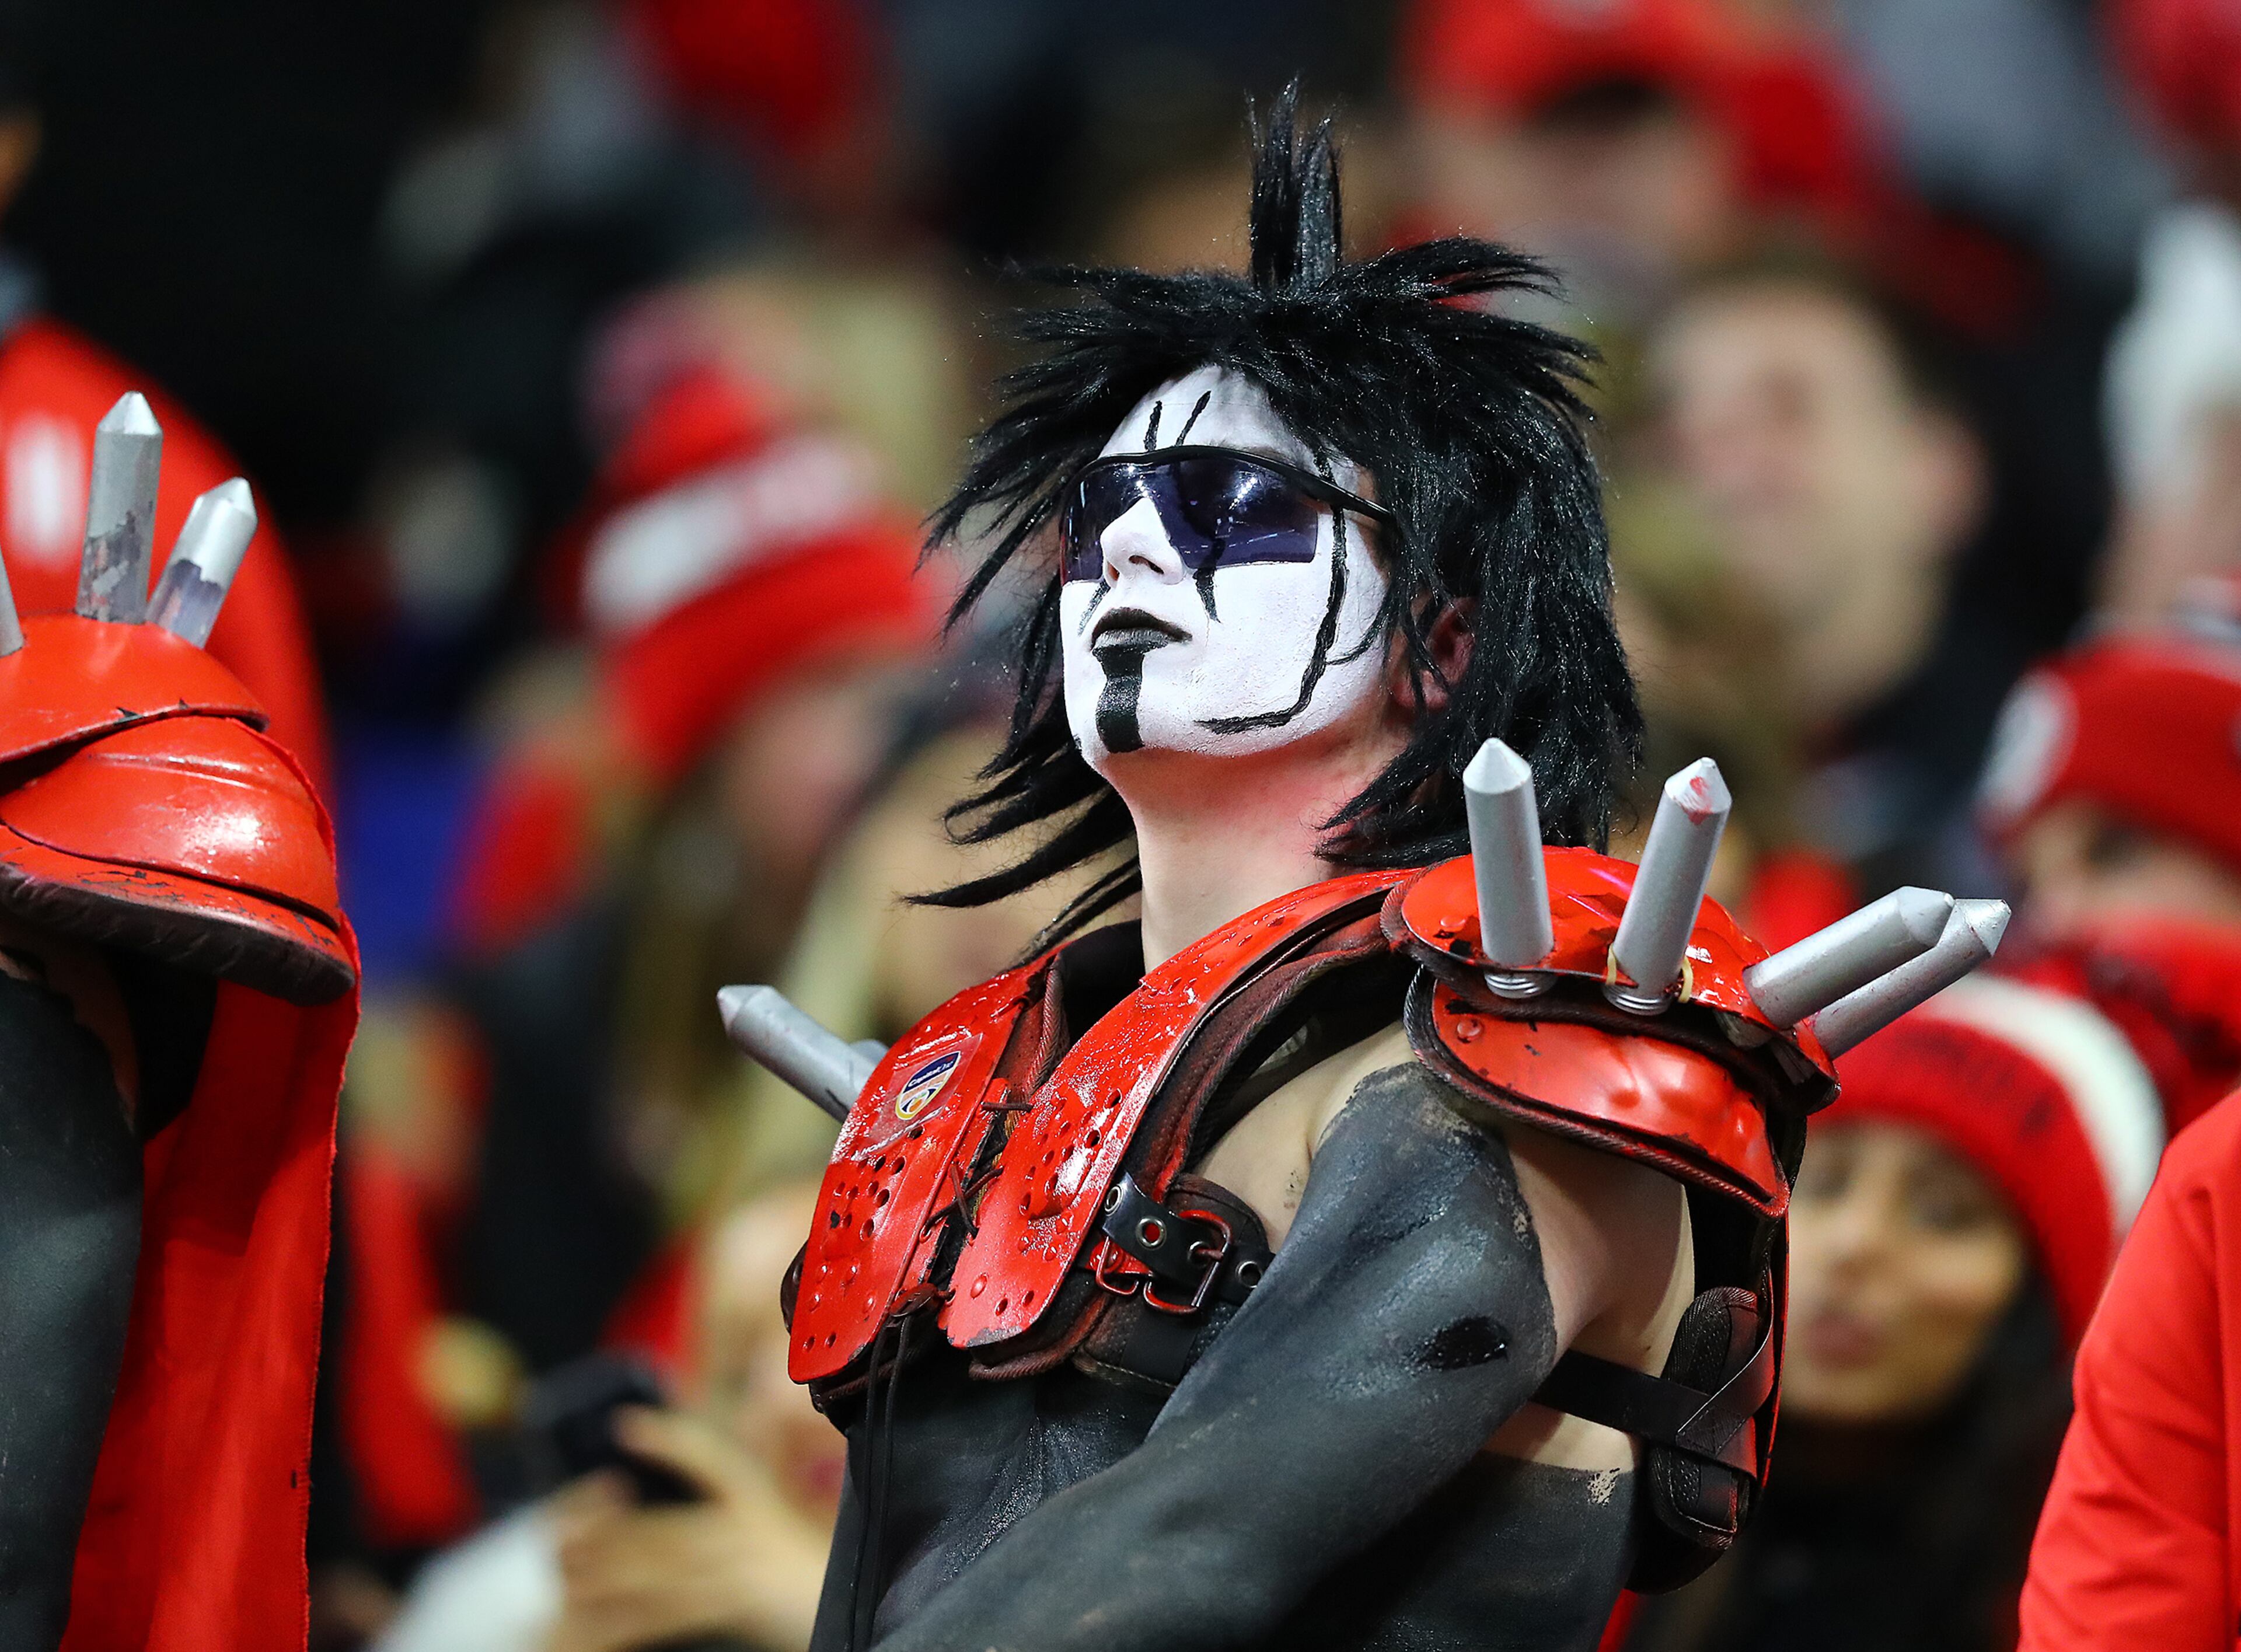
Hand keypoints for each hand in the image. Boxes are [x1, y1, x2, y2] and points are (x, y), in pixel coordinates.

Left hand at [546, 1407, 832, 1651]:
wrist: (867, 1607)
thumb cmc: (819, 1571)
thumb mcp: (787, 1523)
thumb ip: (758, 1492)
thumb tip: (744, 1434)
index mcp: (761, 1500)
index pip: (711, 1457)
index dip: (668, 1439)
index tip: (626, 1426)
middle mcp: (750, 1525)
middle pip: (665, 1524)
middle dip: (608, 1531)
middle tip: (560, 1536)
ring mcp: (744, 1564)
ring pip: (660, 1566)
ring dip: (607, 1574)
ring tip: (567, 1577)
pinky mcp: (741, 1601)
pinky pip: (672, 1610)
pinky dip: (630, 1616)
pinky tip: (601, 1620)